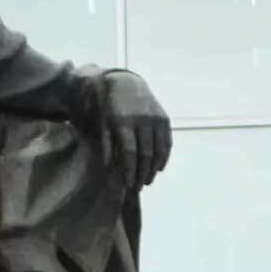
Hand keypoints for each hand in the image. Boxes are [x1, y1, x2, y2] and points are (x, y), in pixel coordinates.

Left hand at [96, 69, 171, 189]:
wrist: (126, 84)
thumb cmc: (111, 108)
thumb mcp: (103, 124)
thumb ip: (106, 144)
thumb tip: (110, 167)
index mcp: (124, 121)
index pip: (129, 152)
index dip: (130, 170)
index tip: (129, 185)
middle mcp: (142, 119)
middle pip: (145, 153)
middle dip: (143, 173)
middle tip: (139, 187)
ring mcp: (155, 118)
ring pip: (158, 149)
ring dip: (154, 168)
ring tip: (148, 181)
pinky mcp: (164, 118)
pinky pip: (167, 142)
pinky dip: (164, 157)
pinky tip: (159, 168)